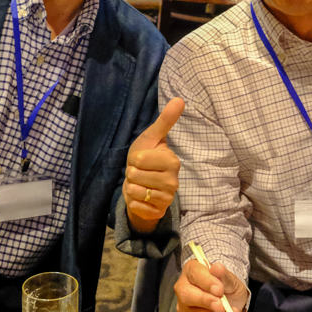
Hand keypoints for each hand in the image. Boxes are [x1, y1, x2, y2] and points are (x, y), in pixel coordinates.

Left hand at [124, 98, 183, 232]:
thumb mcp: (152, 137)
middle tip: (140, 172)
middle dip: (131, 174)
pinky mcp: (158, 212)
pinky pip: (135, 205)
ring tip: (140, 184)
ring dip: (131, 187)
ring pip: (134, 191)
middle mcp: (173, 181)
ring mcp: (167, 198)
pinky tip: (140, 197)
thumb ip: (165, 121)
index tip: (142, 160)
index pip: (139, 159)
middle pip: (135, 175)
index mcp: (172, 161)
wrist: (143, 184)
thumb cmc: (146, 157)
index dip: (134, 159)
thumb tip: (180, 99)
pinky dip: (132, 201)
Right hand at [174, 260, 248, 311]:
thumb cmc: (226, 286)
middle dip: (206, 301)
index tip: (219, 289)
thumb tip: (217, 268)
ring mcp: (184, 307)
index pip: (194, 274)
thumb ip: (224, 275)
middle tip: (221, 306)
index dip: (207, 282)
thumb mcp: (230, 279)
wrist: (231, 301)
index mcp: (192, 270)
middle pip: (186, 295)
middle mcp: (183, 288)